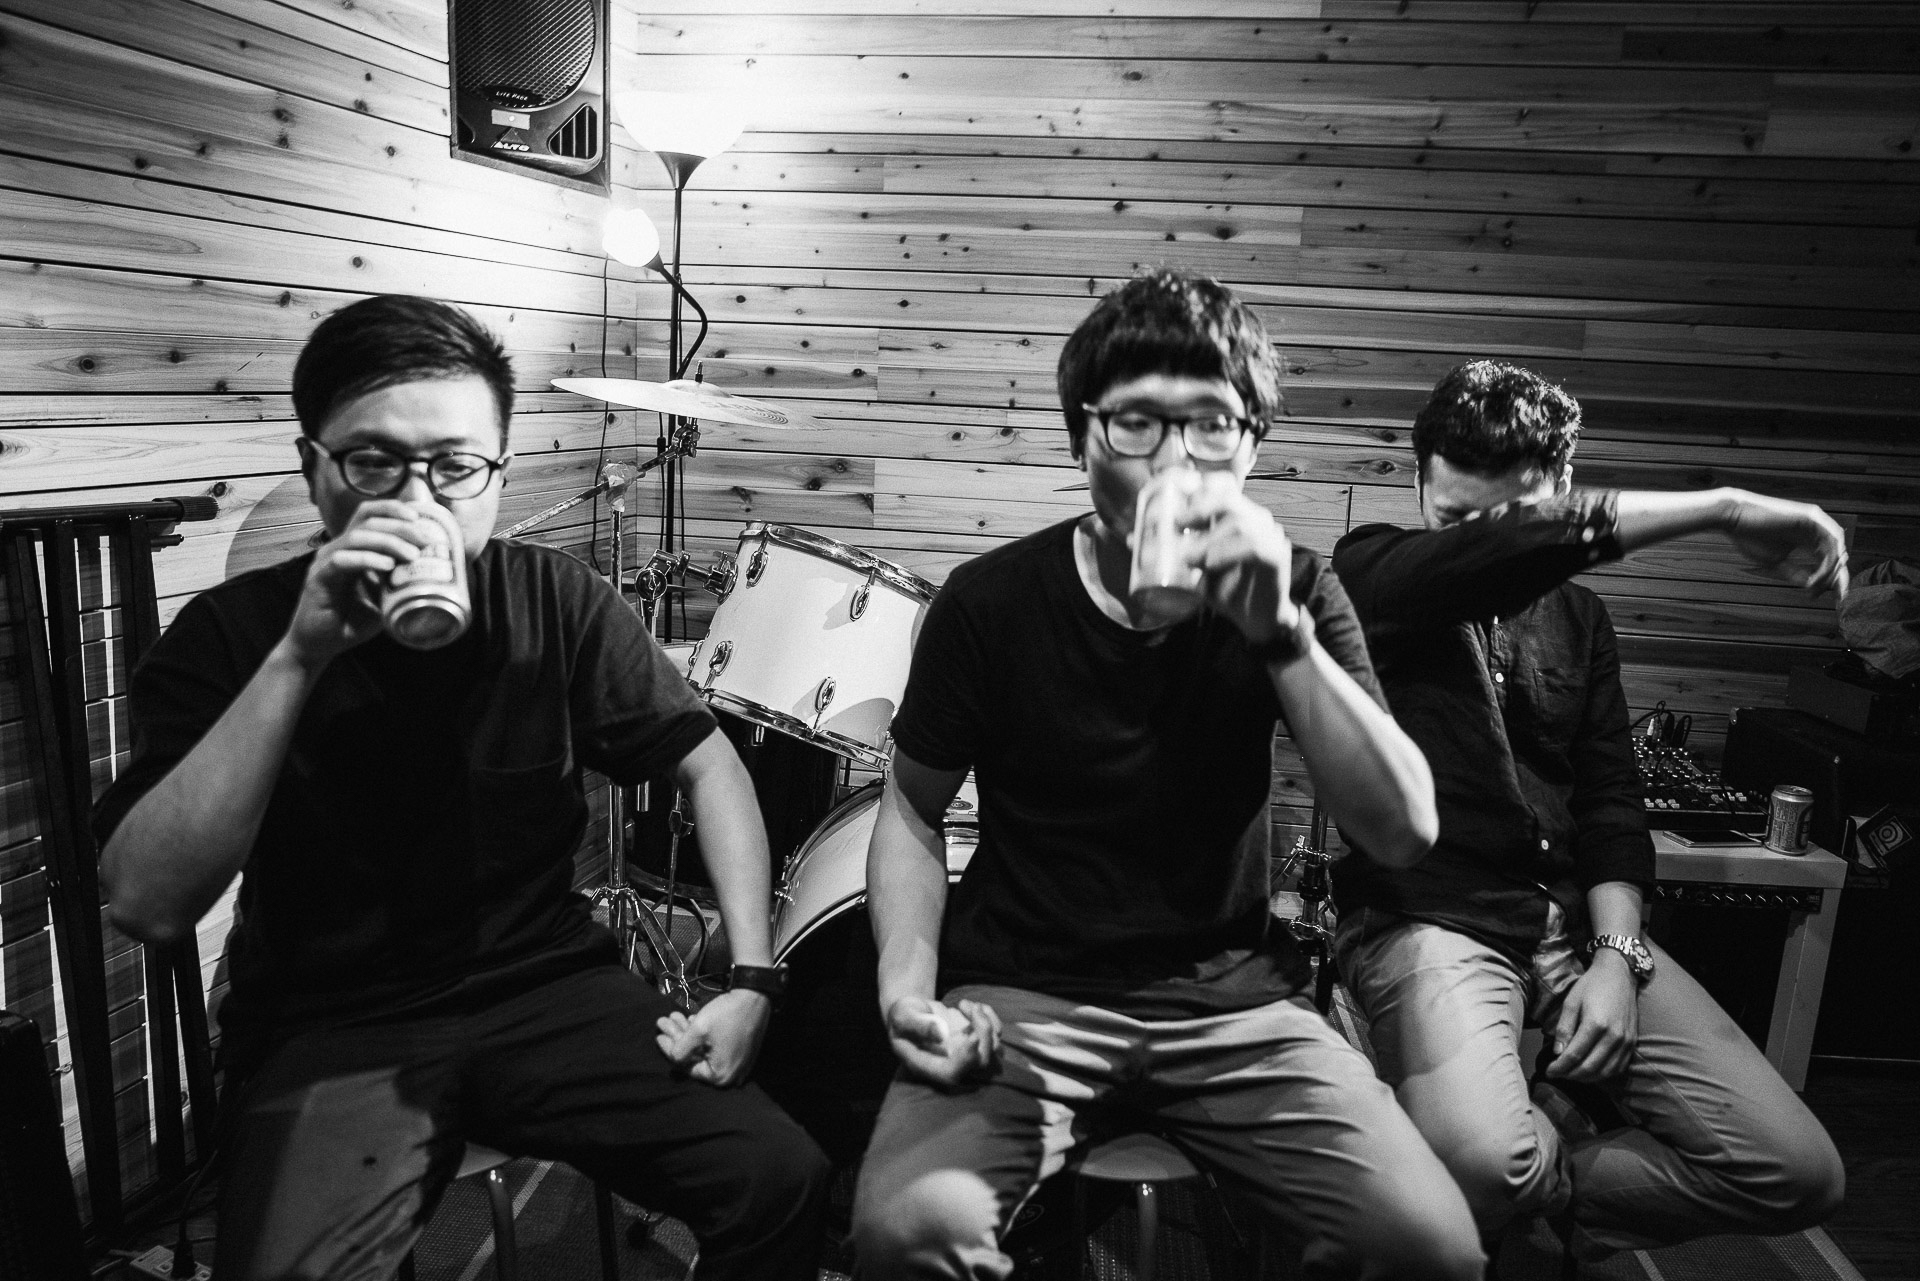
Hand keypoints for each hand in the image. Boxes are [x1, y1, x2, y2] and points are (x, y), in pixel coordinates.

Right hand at [283, 501, 441, 669]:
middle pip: (367, 521)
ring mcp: (326, 562)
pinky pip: (342, 560)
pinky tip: (387, 566)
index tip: (419, 517)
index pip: (369, 515)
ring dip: (388, 542)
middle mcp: (337, 549)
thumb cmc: (351, 621)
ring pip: (357, 537)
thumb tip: (433, 575)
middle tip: (424, 540)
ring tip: (412, 555)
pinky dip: (367, 559)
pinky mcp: (318, 578)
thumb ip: (399, 584)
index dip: (393, 509)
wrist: (319, 646)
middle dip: (400, 526)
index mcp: (352, 549)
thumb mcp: (383, 599)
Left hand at [654, 989, 771, 1086]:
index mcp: (720, 1075)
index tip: (658, 1036)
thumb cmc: (726, 1014)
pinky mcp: (742, 1051)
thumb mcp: (698, 1032)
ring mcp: (738, 1063)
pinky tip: (691, 1021)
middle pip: (696, 1057)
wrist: (754, 995)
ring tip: (675, 1016)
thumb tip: (673, 1059)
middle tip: (664, 1021)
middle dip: (678, 1037)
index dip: (669, 1049)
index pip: (686, 1066)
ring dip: (689, 1033)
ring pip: (705, 1049)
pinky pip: (716, 1047)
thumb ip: (680, 1050)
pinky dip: (703, 1036)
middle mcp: (731, 1075)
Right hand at [884, 995, 1000, 1089]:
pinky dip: (989, 1015)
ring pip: (993, 1048)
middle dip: (982, 1031)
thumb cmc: (903, 1016)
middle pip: (980, 1061)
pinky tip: (971, 1005)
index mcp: (930, 1066)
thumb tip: (941, 1034)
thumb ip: (920, 1025)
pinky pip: (996, 1033)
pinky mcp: (977, 1041)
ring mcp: (967, 1054)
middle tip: (967, 1005)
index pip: (953, 1073)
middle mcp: (952, 1065)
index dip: (967, 1059)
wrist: (913, 1012)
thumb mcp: (903, 1016)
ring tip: (965, 1004)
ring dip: (986, 1021)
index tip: (972, 1036)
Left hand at [1180, 476, 1298, 644]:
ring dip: (1209, 538)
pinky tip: (1209, 563)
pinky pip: (1254, 546)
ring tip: (1190, 557)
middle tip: (1177, 523)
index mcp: (1237, 515)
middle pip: (1229, 497)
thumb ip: (1170, 552)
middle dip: (1200, 506)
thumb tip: (1132, 539)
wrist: (1256, 621)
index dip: (1200, 487)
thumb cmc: (1227, 591)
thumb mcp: (1194, 569)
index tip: (1175, 502)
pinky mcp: (1276, 555)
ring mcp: (1269, 535)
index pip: (1223, 485)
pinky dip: (1227, 552)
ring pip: (1239, 522)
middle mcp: (1255, 519)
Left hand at [1547, 950, 1639, 1083]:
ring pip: (1604, 1072)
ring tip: (1570, 1074)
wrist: (1619, 975)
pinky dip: (1602, 1074)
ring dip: (1585, 1078)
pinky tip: (1590, 1072)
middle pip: (1589, 1067)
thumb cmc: (1591, 985)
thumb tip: (1557, 1053)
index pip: (1574, 1055)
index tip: (1548, 1071)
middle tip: (1557, 1074)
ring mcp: (1625, 1041)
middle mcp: (1614, 1036)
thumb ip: (1564, 1028)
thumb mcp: (1571, 1002)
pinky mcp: (1632, 1043)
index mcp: (1596, 1024)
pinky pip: (1618, 1068)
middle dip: (1570, 1075)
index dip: (1559, 1067)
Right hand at [1721, 491, 1848, 597]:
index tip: (1834, 597)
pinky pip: (1829, 541)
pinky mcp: (1811, 517)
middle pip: (1838, 555)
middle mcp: (1816, 528)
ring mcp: (1815, 521)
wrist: (1734, 517)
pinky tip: (1815, 575)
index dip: (1834, 579)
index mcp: (1808, 537)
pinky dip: (1826, 561)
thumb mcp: (1776, 561)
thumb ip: (1795, 572)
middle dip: (1837, 578)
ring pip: (1837, 549)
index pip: (1829, 559)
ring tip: (1816, 586)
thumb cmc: (1750, 536)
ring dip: (1831, 571)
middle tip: (1831, 596)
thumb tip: (1811, 585)